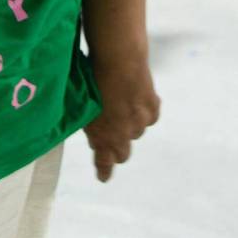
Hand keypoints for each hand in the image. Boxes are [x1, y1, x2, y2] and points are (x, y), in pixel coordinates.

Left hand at [83, 48, 159, 182]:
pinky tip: (137, 100)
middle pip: (123, 153)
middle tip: (111, 136)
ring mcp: (140, 122)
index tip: (103, 178)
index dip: (104, 170)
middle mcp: (124, 134)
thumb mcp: (85, 108)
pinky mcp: (152, 108)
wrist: (119, 60)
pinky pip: (150, 116)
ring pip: (137, 131)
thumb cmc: (92, 80)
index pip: (105, 162)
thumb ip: (91, 126)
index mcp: (103, 136)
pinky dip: (144, 111)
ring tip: (121, 107)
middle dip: (117, 148)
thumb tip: (94, 134)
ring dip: (130, 125)